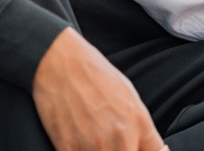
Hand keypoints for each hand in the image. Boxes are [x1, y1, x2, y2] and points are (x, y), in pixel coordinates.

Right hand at [32, 26, 165, 150]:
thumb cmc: (95, 74)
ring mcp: (94, 146)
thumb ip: (143, 131)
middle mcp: (121, 138)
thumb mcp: (129, 95)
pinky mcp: (68, 149)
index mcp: (139, 123)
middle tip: (109, 138)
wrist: (60, 61)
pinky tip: (78, 139)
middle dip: (123, 150)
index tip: (134, 147)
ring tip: (92, 137)